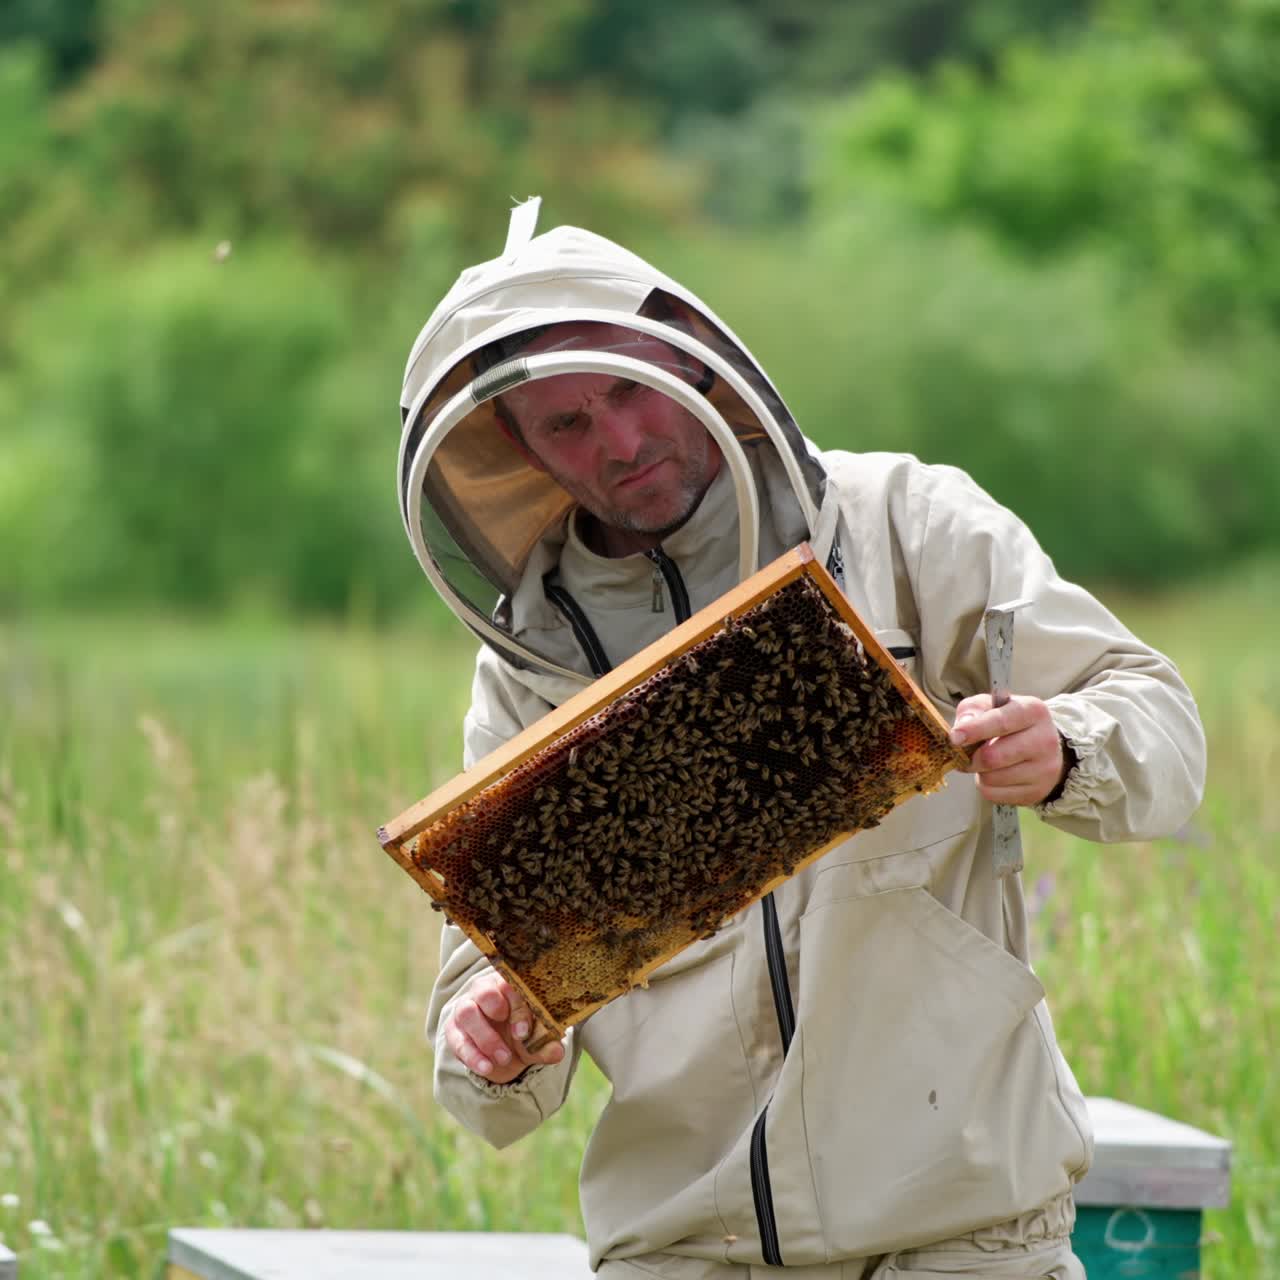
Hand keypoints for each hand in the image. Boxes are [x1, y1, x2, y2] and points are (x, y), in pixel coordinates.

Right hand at [442, 968, 564, 1083]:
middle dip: (496, 1012)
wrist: (504, 1053)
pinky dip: (472, 1056)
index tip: (525, 1032)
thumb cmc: (524, 1035)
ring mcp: (466, 1008)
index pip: (511, 985)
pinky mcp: (454, 1030)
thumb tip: (556, 1051)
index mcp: (508, 984)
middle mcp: (484, 990)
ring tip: (504, 1058)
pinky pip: (456, 1039)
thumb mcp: (537, 1041)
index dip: (518, 1007)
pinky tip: (487, 1068)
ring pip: (467, 1013)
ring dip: (486, 1038)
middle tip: (516, 1037)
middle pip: (483, 990)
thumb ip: (546, 1044)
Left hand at [949, 694, 1066, 807]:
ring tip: (985, 762)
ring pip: (991, 778)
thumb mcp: (991, 705)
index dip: (975, 730)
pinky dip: (986, 785)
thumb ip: (973, 710)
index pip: (1001, 722)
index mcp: (1033, 711)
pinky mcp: (1036, 791)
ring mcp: (1044, 768)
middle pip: (993, 757)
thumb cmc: (1009, 722)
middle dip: (971, 757)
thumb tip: (960, 729)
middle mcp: (1045, 740)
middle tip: (966, 754)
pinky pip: (993, 794)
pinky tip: (994, 774)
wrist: (1042, 747)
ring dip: (978, 771)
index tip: (954, 738)